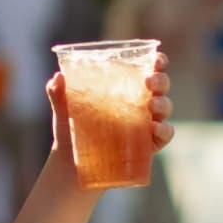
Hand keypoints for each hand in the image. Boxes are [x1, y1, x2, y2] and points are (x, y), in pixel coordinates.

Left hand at [42, 56, 173, 157]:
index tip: (157, 58)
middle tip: (149, 82)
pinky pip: (164, 135)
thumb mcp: (63, 109)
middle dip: (160, 80)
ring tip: (151, 105)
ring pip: (165, 108)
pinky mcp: (149, 145)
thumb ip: (58, 93)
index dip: (157, 61)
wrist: (71, 164)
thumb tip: (57, 77)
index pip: (146, 68)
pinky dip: (164, 130)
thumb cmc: (71, 129)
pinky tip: (155, 129)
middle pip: (160, 86)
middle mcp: (140, 102)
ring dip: (162, 104)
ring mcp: (146, 124)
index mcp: (124, 87)